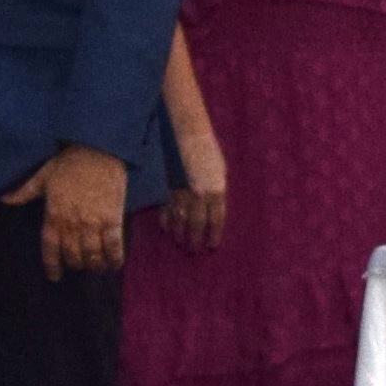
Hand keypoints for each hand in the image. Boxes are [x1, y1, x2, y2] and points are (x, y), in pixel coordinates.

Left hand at [3, 143, 130, 277]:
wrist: (98, 149)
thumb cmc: (69, 162)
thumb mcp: (42, 175)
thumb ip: (24, 191)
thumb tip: (4, 199)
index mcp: (53, 215)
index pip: (50, 248)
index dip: (52, 265)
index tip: (54, 277)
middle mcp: (72, 224)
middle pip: (73, 255)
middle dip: (75, 264)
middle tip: (79, 265)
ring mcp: (93, 224)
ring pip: (92, 255)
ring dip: (93, 265)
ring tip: (95, 267)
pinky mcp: (112, 220)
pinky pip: (114, 246)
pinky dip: (114, 259)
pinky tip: (113, 265)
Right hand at [163, 129, 231, 253]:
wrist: (187, 135)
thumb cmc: (208, 150)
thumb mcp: (220, 170)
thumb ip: (218, 189)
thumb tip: (214, 206)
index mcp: (216, 191)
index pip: (216, 220)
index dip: (213, 235)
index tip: (211, 246)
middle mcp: (199, 196)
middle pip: (197, 225)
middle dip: (196, 240)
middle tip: (194, 251)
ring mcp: (181, 193)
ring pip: (180, 220)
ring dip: (180, 234)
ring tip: (181, 243)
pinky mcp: (167, 188)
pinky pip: (165, 209)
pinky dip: (166, 221)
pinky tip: (167, 228)